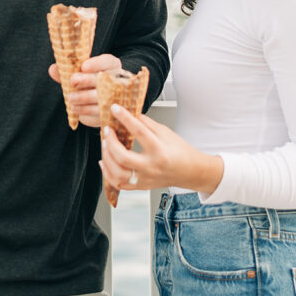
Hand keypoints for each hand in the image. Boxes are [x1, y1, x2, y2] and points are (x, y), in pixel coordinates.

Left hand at [49, 54, 121, 128]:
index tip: (83, 67)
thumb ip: (67, 71)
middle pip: (103, 79)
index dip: (96, 64)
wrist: (100, 101)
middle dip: (87, 80)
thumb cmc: (89, 82)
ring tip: (71, 98)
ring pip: (100, 97)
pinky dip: (85, 110)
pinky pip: (98, 112)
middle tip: (73, 81)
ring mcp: (115, 97)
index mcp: (111, 66)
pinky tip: (75, 108)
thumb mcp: (79, 74)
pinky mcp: (110, 113)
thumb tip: (53, 69)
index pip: (107, 62)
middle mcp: (117, 80)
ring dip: (84, 97)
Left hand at [100, 104, 223, 193]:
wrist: (190, 171)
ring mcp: (145, 179)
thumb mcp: (166, 132)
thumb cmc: (180, 151)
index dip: (125, 118)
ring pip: (118, 174)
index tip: (115, 109)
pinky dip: (108, 173)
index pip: (139, 132)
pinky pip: (119, 184)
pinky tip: (105, 162)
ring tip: (105, 144)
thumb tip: (130, 114)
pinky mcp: (141, 186)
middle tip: (107, 130)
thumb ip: (147, 124)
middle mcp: (151, 167)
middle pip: (123, 157)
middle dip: (110, 142)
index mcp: (160, 150)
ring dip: (106, 158)